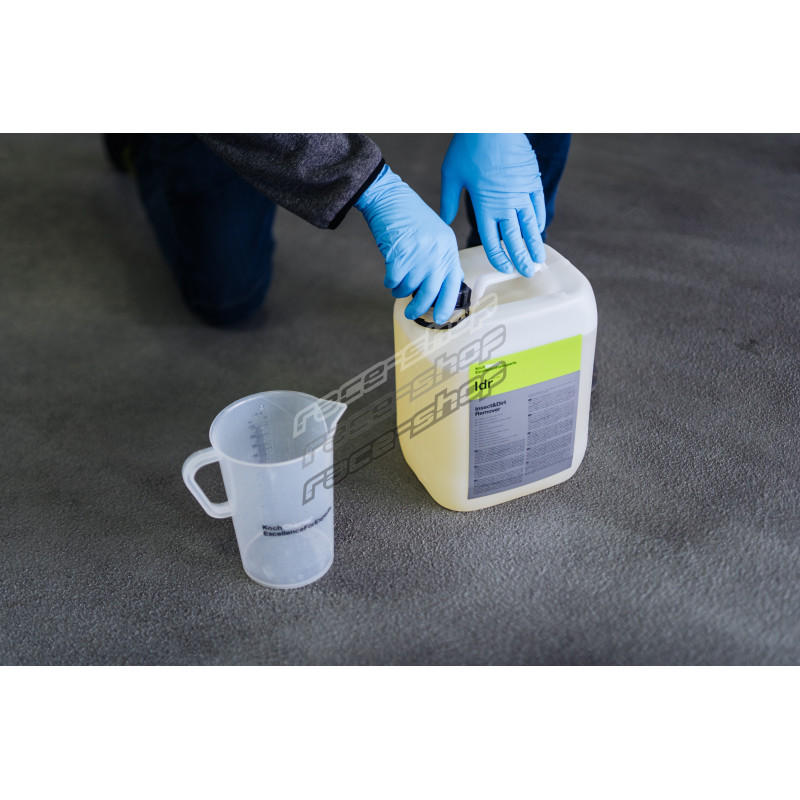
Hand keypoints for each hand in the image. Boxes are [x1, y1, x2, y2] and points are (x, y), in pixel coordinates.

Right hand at [356, 164, 463, 324]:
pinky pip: (393, 280)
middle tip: (411, 314)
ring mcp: (419, 254)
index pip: (452, 283)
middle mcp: (437, 252)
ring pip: (408, 287)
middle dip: (419, 307)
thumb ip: (442, 258)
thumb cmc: (410, 217)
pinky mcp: (400, 254)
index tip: (439, 318)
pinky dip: (389, 282)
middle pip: (430, 292)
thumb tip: (448, 283)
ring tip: (396, 285)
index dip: (445, 305)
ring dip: (400, 290)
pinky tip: (389, 277)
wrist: (388, 198)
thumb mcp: (436, 235)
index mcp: (448, 248)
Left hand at [440, 133, 546, 275]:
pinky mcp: (532, 180)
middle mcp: (505, 203)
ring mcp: (521, 192)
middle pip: (515, 239)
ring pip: (530, 226)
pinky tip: (538, 231)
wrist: (493, 120)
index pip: (492, 240)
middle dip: (521, 258)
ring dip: (534, 245)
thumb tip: (443, 221)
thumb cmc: (468, 146)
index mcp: (484, 205)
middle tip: (527, 273)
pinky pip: (537, 205)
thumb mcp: (451, 174)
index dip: (499, 257)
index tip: (504, 268)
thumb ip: (448, 201)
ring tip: (539, 260)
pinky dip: (539, 220)